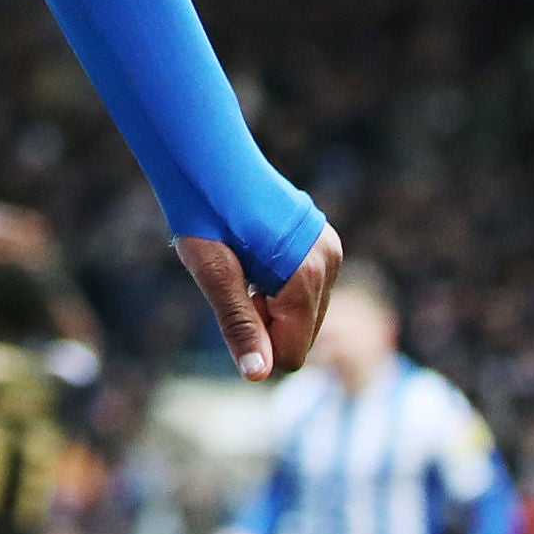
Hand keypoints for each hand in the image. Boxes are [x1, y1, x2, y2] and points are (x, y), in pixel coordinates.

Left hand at [176, 222, 341, 380]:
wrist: (206, 157)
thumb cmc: (203, 212)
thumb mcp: (213, 273)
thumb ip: (239, 325)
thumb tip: (257, 376)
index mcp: (306, 275)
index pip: (293, 353)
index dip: (257, 344)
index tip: (231, 304)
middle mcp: (329, 263)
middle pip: (302, 334)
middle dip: (266, 323)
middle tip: (234, 281)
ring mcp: (329, 250)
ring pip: (304, 313)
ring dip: (270, 305)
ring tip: (242, 266)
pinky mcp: (322, 242)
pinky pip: (305, 288)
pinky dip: (278, 287)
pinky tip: (253, 258)